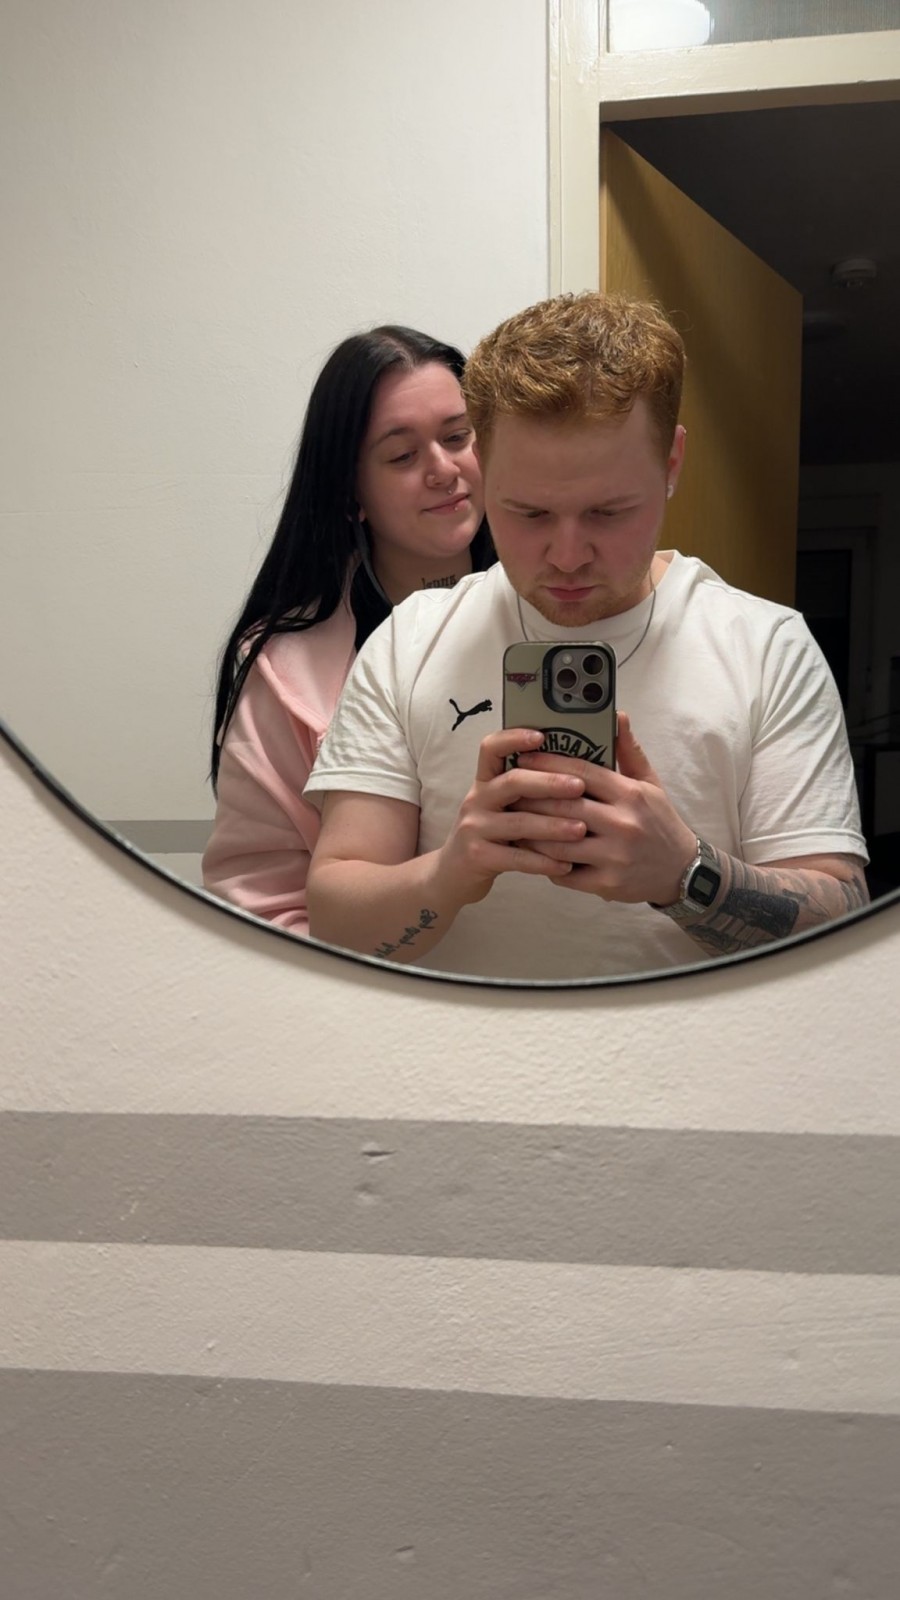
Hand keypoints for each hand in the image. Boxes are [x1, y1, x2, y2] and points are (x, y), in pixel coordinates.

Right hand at [434, 727, 589, 906]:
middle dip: (549, 782)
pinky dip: (544, 862)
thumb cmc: (489, 837)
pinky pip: (516, 858)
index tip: (542, 735)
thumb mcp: (499, 808)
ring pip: (519, 822)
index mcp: (484, 782)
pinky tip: (566, 865)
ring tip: (581, 829)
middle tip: (579, 786)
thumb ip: (524, 791)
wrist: (452, 875)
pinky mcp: (477, 856)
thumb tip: (573, 773)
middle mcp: (477, 800)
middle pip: (512, 782)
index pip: (491, 748)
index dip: (514, 738)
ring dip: (553, 825)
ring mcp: (474, 828)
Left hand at [513, 713, 696, 904]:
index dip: (549, 763)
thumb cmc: (660, 823)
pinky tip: (532, 853)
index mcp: (630, 794)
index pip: (582, 772)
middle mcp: (622, 823)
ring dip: (531, 832)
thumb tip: (617, 715)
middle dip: (531, 797)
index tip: (524, 757)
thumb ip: (629, 751)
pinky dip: (545, 863)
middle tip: (509, 790)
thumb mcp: (650, 784)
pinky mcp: (607, 883)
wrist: (683, 872)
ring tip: (513, 821)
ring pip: (558, 842)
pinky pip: (565, 872)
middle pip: (564, 806)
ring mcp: (614, 856)